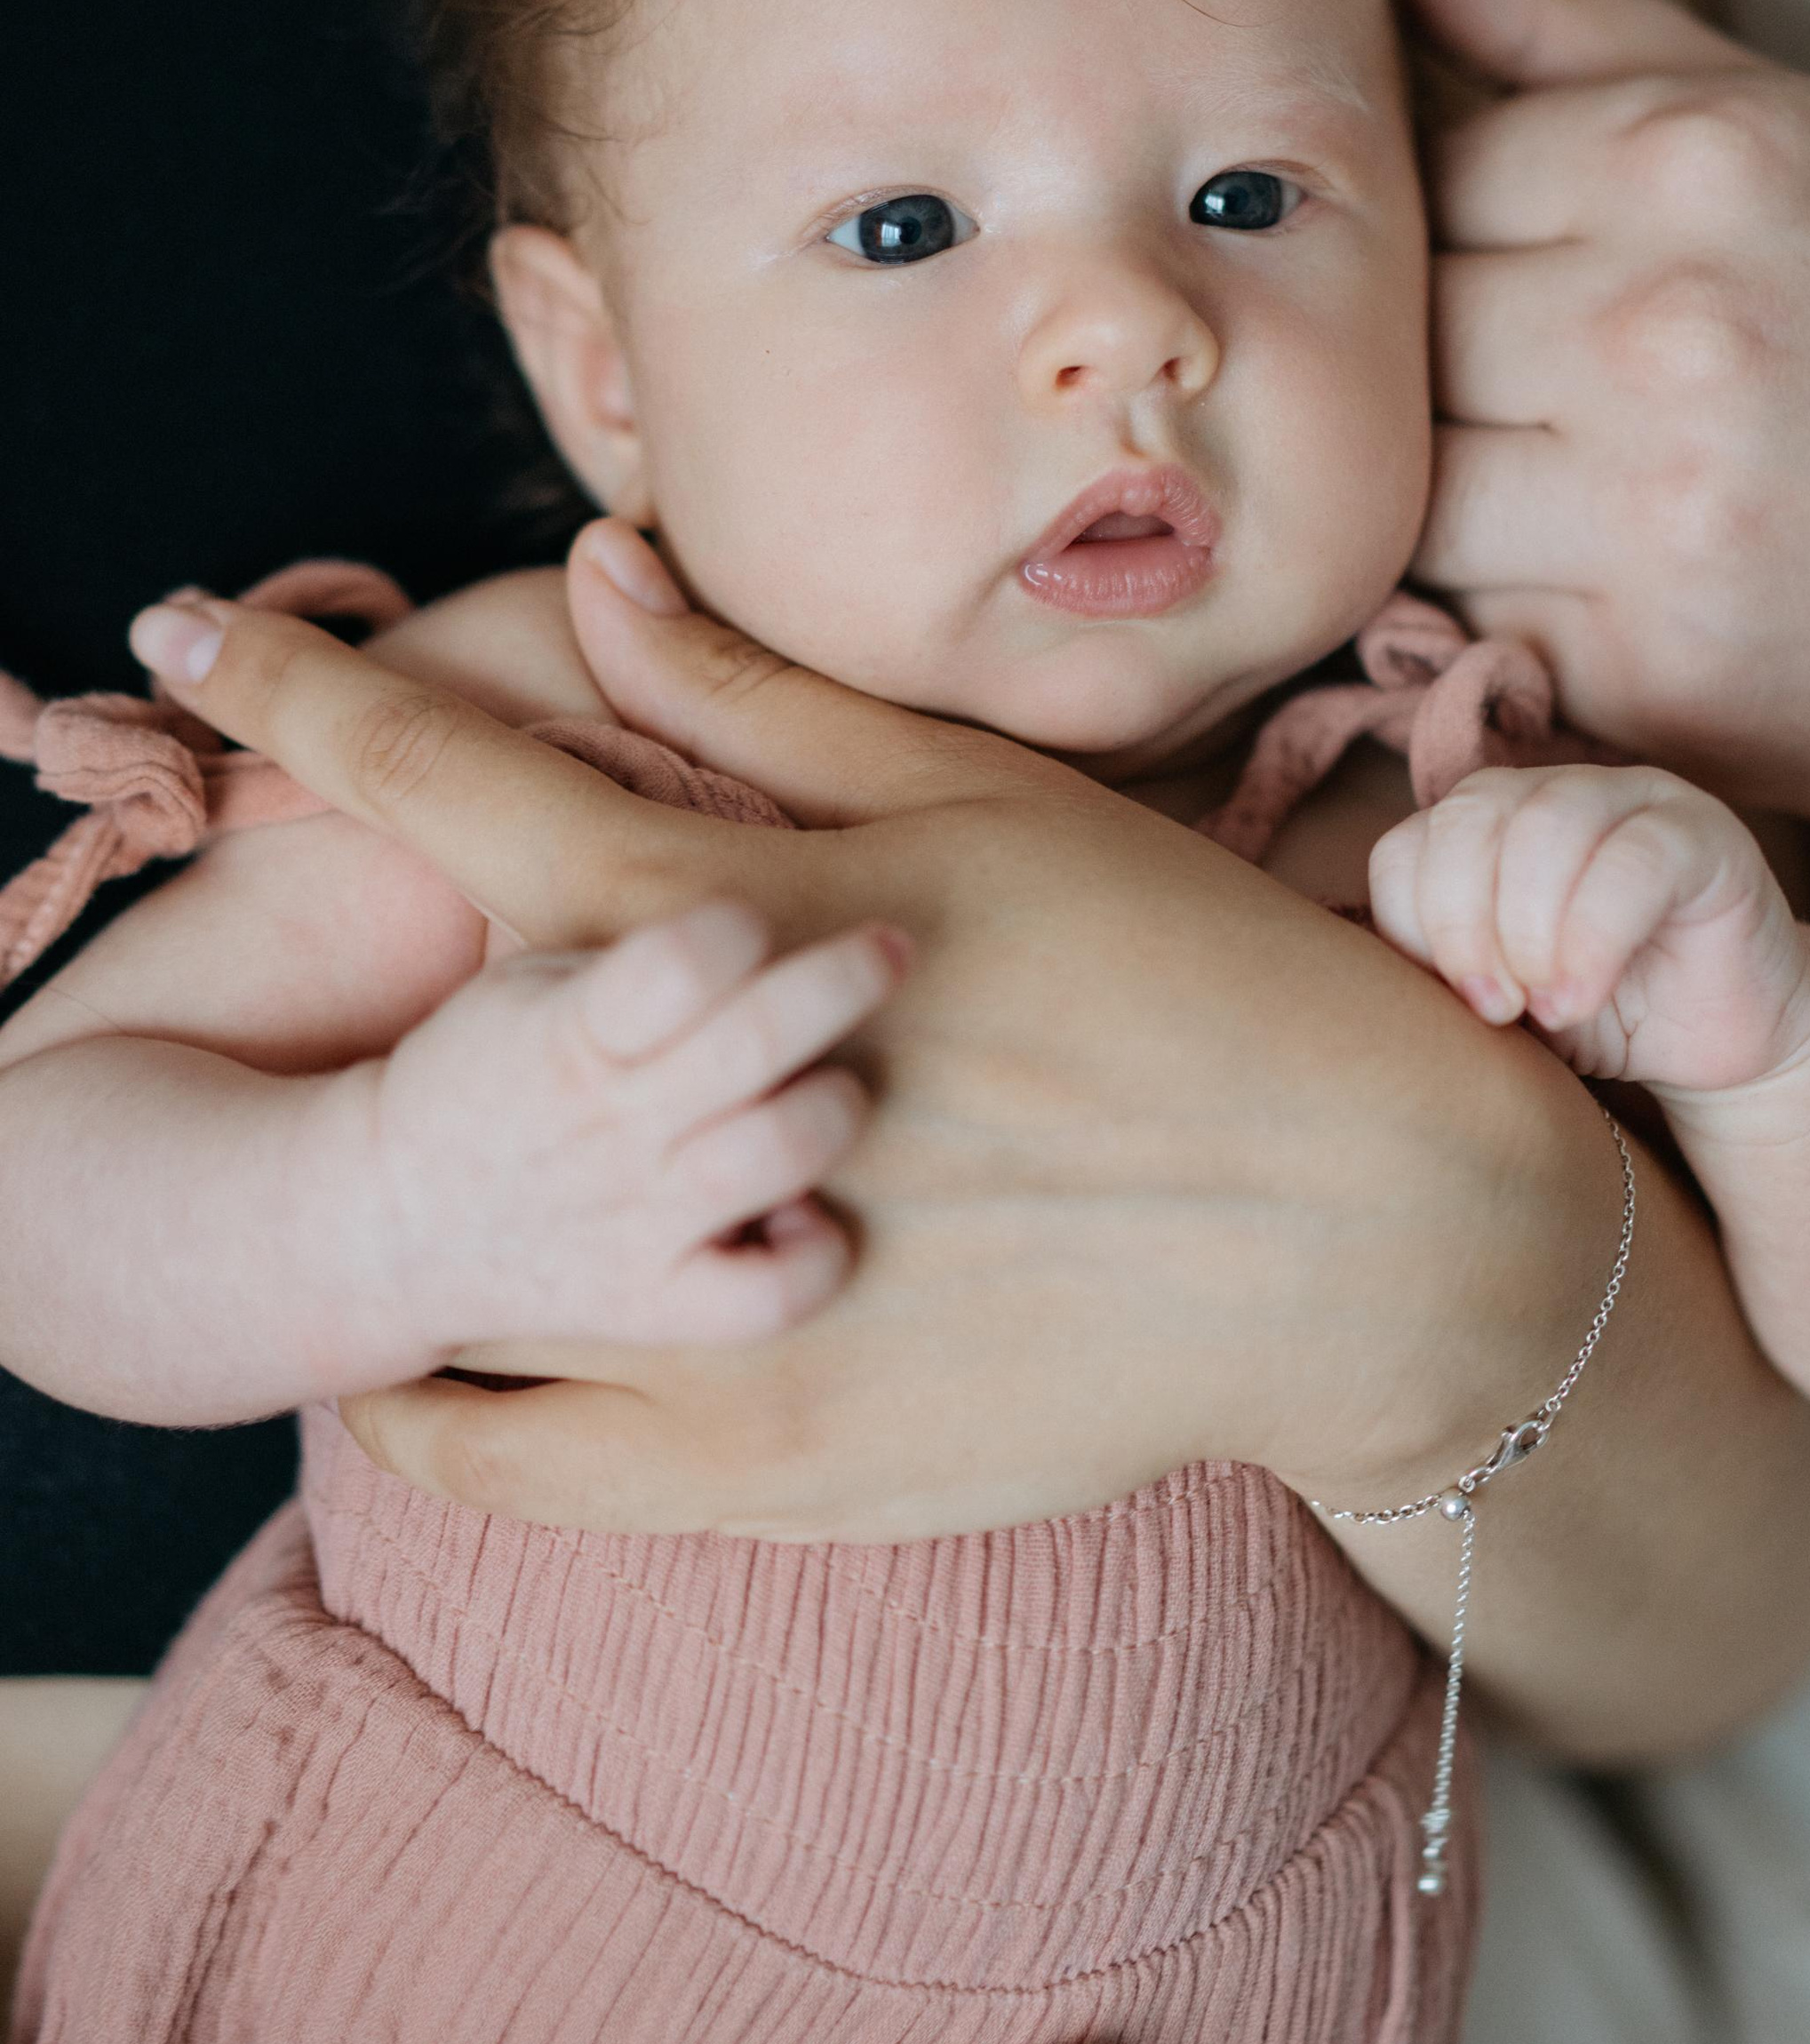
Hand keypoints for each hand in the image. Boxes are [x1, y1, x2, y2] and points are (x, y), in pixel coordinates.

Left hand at [131, 552, 1593, 1535]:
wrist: (1378, 1238)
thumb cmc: (1205, 985)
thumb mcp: (992, 809)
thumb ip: (764, 704)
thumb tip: (594, 573)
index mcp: (750, 924)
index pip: (453, 782)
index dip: (305, 693)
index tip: (197, 632)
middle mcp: (707, 1121)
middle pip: (430, 1037)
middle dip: (362, 994)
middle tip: (368, 1003)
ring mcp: (726, 1315)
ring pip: (454, 1263)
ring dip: (421, 1204)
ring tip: (449, 1184)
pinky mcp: (772, 1470)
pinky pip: (516, 1461)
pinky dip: (443, 1403)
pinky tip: (431, 1363)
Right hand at [338, 900, 901, 1372]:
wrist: (396, 1224)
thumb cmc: (494, 1072)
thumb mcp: (531, 978)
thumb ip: (641, 950)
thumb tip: (776, 906)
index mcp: (570, 1032)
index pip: (670, 965)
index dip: (730, 928)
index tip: (758, 914)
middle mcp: (612, 1126)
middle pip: (752, 1045)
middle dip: (840, 980)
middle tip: (892, 945)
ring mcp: (638, 1222)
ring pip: (776, 1158)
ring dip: (830, 1110)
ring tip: (838, 1089)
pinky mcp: (658, 1303)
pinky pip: (767, 1296)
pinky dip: (813, 1257)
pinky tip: (809, 1214)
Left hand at [1369, 763, 1809, 1092]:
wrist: (1716, 1048)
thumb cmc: (1598, 1016)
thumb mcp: (1501, 999)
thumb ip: (1445, 967)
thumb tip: (1377, 981)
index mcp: (1489, 824)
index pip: (1411, 845)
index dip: (1419, 925)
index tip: (1462, 1006)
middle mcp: (1554, 792)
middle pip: (1470, 817)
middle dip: (1467, 924)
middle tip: (1498, 1010)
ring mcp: (1633, 798)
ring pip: (1547, 824)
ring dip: (1530, 931)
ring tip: (1547, 1008)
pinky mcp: (1702, 833)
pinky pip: (1633, 859)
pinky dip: (1592, 937)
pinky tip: (1584, 996)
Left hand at [1373, 0, 1809, 892]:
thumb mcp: (1801, 125)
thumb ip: (1557, 14)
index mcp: (1695, 155)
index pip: (1428, 178)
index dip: (1472, 250)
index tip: (1554, 295)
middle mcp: (1661, 325)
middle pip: (1402, 338)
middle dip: (1461, 378)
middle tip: (1571, 412)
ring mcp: (1651, 509)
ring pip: (1417, 492)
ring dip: (1477, 506)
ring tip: (1605, 504)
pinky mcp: (1654, 673)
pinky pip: (1480, 630)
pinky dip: (1531, 623)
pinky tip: (1645, 597)